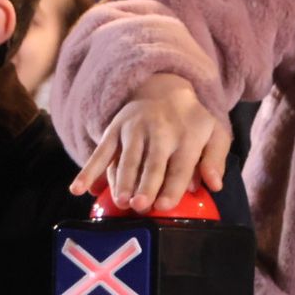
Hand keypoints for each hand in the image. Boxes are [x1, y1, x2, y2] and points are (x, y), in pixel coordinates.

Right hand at [69, 73, 230, 213]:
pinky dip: (88, 170)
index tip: (164, 205)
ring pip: (126, 159)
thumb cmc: (192, 123)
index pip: (179, 165)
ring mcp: (134, 130)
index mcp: (187, 136)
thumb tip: (215, 185)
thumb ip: (216, 159)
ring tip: (120, 201)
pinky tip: (78, 190)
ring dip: (122, 180)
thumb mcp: (215, 134)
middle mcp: (159, 132)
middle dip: (145, 184)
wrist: (163, 89)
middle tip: (139, 205)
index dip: (172, 186)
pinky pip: (100, 152)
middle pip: (151, 162)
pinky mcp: (114, 130)